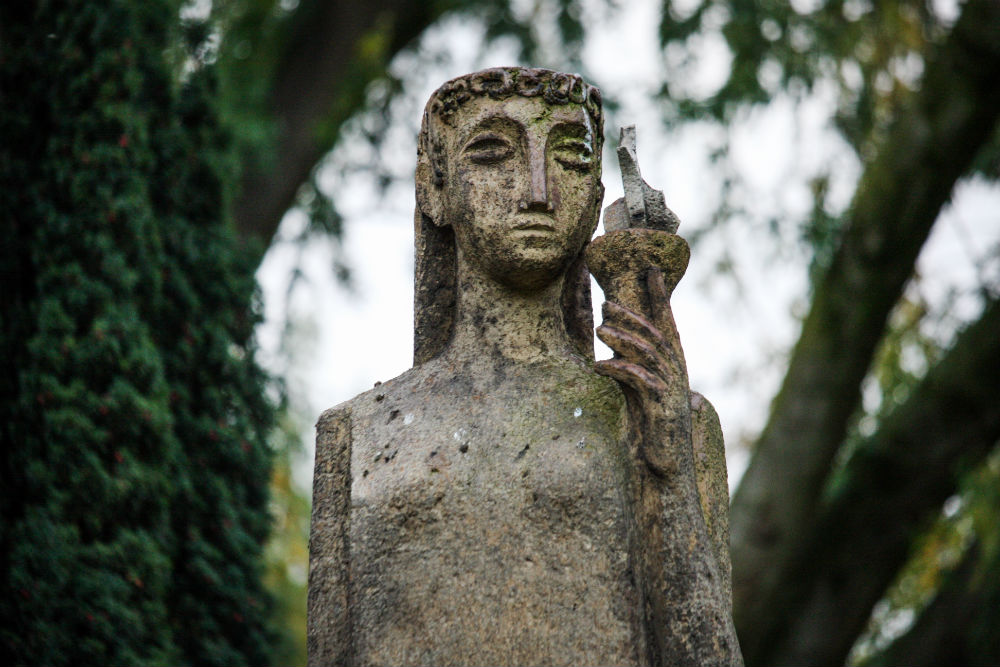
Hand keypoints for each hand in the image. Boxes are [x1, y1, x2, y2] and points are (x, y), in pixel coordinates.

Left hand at [594, 267, 690, 475]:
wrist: (667, 464)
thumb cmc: (650, 425)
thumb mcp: (637, 390)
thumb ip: (631, 367)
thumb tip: (612, 348)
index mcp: (672, 364)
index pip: (667, 323)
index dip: (660, 297)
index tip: (652, 270)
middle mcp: (676, 371)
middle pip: (656, 333)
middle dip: (632, 315)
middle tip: (606, 302)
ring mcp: (672, 388)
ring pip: (648, 353)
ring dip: (622, 339)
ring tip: (599, 331)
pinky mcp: (662, 406)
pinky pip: (640, 380)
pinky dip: (618, 370)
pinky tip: (598, 367)